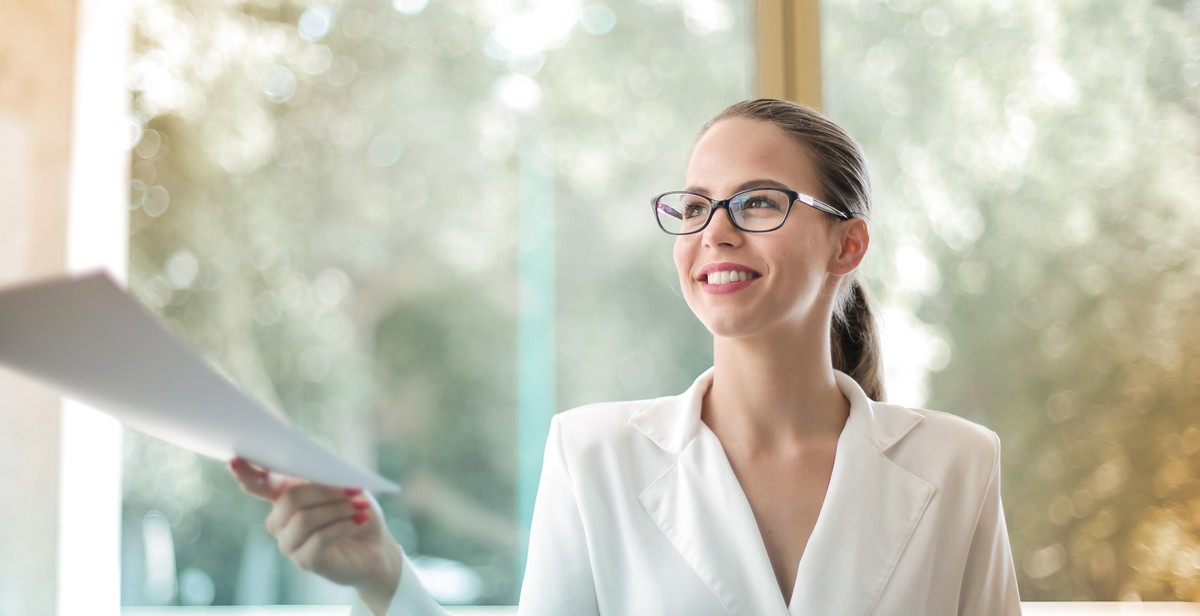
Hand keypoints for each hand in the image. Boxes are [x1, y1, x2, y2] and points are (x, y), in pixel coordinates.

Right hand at [229, 458, 402, 614]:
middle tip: (355, 491)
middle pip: (289, 499)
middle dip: (325, 492)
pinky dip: (343, 526)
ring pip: (304, 519)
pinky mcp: (305, 561)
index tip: (235, 459)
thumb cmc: (356, 512)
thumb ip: (327, 477)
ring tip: (361, 507)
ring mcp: (289, 543)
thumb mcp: (347, 487)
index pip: (258, 485)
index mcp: (285, 497)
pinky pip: (319, 539)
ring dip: (338, 510)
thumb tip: (316, 468)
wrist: (376, 548)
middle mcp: (280, 521)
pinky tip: (359, 521)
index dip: (246, 473)